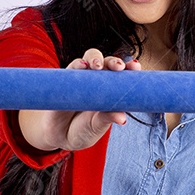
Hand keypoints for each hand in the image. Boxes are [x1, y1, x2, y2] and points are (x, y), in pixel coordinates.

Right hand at [18, 48, 140, 151]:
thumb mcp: (97, 125)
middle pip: (107, 62)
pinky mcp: (64, 80)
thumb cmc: (84, 129)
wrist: (59, 136)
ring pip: (89, 59)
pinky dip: (76, 65)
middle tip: (118, 67)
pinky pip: (70, 69)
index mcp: (110, 90)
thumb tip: (122, 119)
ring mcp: (80, 78)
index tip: (135, 67)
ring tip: (97, 66)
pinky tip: (81, 65)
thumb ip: (107, 118)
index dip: (129, 67)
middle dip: (113, 61)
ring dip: (95, 59)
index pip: (122, 74)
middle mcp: (97, 80)